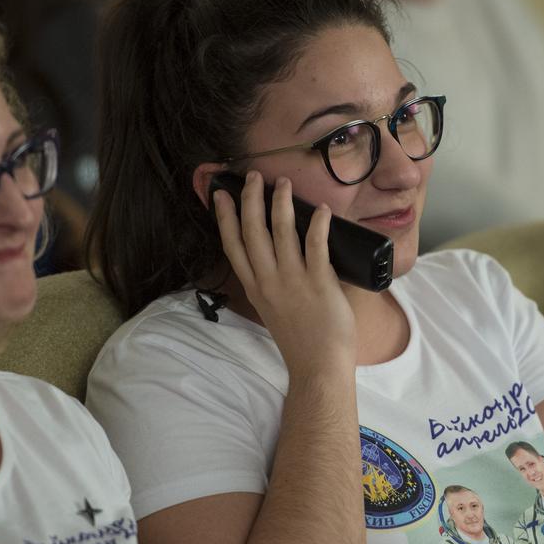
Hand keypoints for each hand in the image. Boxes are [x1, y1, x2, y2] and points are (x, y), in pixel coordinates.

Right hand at [214, 171, 355, 374]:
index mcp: (255, 287)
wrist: (318, 367)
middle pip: (252, 231)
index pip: (233, 245)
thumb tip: (289, 256)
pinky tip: (322, 209)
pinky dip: (318, 225)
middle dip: (251, 199)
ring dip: (281, 203)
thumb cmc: (302, 341)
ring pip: (281, 232)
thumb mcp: (275, 309)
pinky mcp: (318, 283)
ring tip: (284, 183)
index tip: (221, 194)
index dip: (225, 217)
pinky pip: (316, 246)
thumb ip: (277, 283)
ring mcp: (292, 281)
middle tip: (253, 176)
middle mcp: (268, 281)